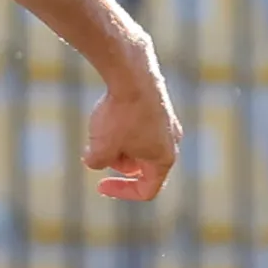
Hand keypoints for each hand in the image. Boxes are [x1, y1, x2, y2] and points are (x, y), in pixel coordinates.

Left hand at [86, 63, 181, 200]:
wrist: (132, 75)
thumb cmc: (120, 115)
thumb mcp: (100, 149)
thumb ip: (96, 163)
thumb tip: (96, 160)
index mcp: (164, 159)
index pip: (148, 190)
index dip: (123, 192)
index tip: (100, 185)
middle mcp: (172, 142)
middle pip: (138, 166)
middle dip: (114, 161)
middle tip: (98, 146)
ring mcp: (167, 123)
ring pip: (135, 145)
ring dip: (115, 142)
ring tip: (103, 124)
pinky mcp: (158, 106)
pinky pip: (135, 126)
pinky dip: (119, 125)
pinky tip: (108, 110)